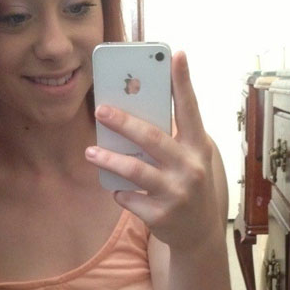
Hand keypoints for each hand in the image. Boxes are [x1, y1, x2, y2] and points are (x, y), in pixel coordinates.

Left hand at [86, 51, 221, 250]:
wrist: (198, 234)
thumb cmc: (189, 185)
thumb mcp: (189, 159)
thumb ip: (170, 138)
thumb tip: (133, 111)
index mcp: (198, 147)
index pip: (190, 109)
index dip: (183, 82)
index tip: (176, 55)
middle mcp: (191, 168)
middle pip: (152, 138)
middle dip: (124, 122)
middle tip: (100, 110)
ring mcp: (176, 193)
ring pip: (134, 170)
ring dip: (109, 159)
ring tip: (90, 152)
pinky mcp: (161, 215)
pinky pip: (129, 198)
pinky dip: (119, 192)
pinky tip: (118, 189)